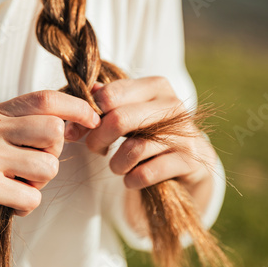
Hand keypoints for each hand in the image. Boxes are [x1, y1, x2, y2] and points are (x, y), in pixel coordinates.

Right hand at [0, 91, 100, 236]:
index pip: (45, 99)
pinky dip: (27, 204)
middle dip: (54, 152)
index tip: (93, 119)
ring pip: (47, 166)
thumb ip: (21, 123)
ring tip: (19, 183)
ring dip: (40, 182)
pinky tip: (11, 202)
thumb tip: (69, 123)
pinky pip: (32, 197)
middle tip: (36, 162)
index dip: (76, 107)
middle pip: (53, 131)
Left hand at [65, 77, 215, 208]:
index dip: (87, 115)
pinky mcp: (189, 160)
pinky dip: (132, 180)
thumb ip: (105, 102)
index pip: (110, 95)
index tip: (79, 130)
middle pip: (120, 119)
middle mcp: (172, 105)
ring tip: (116, 166)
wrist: (186, 162)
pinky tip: (131, 179)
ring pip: (134, 149)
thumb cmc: (149, 132)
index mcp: (155, 87)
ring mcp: (183, 133)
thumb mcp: (128, 112)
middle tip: (95, 149)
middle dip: (98, 139)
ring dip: (116, 164)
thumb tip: (83, 95)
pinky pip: (147, 173)